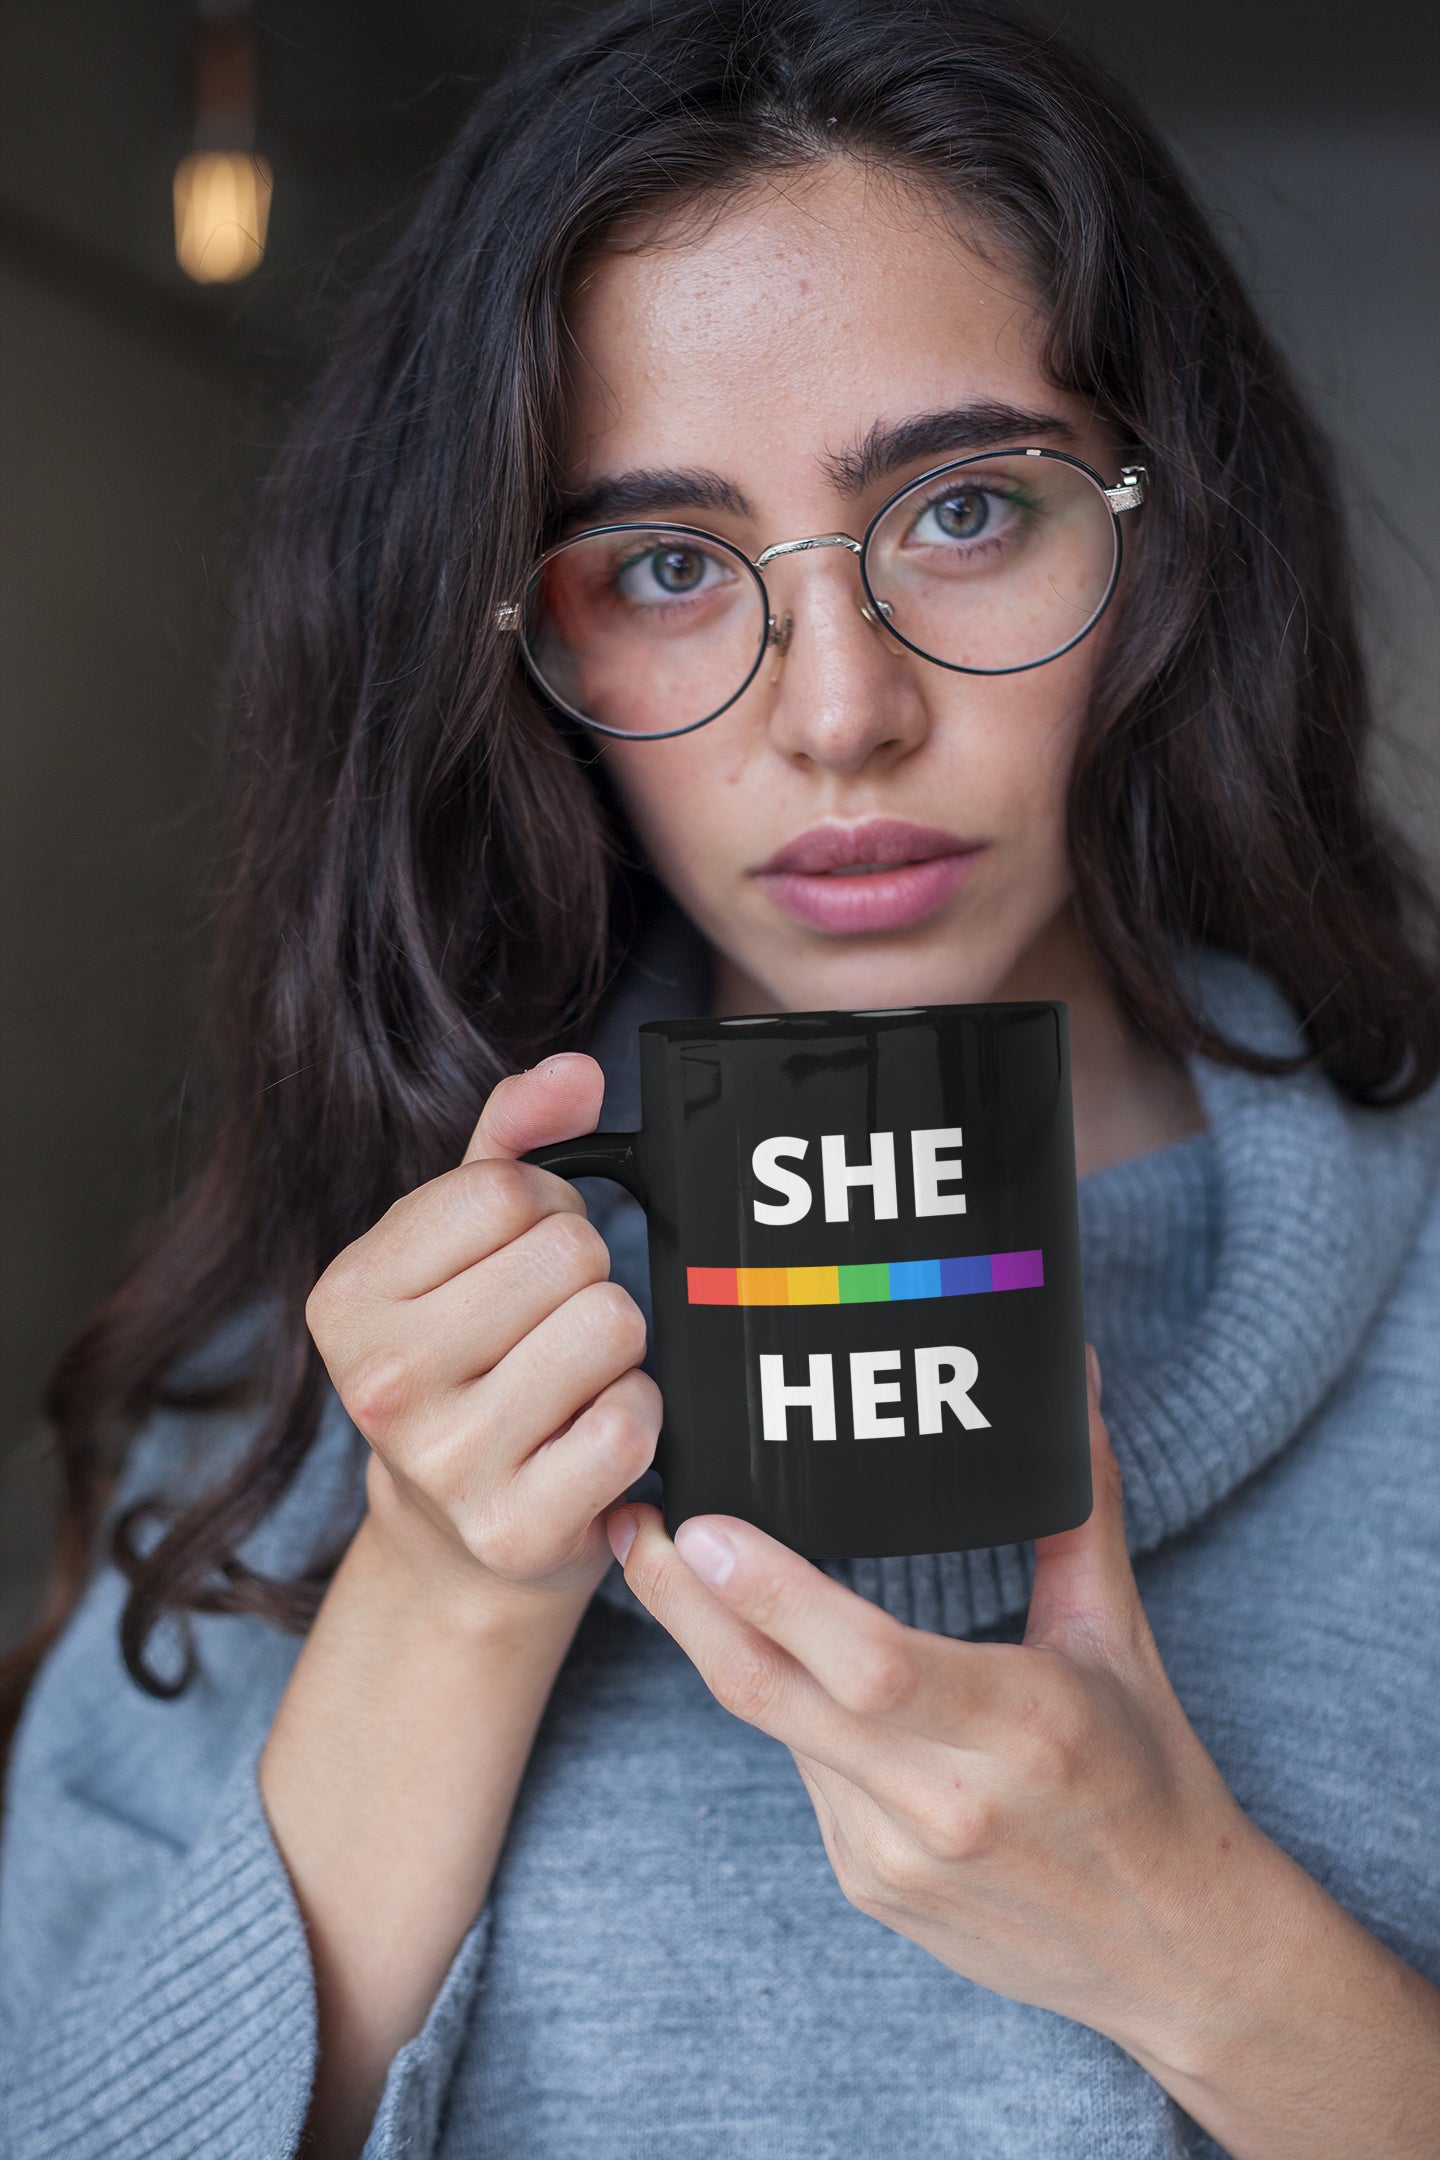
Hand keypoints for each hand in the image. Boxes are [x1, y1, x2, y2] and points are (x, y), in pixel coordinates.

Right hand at [305, 1053, 660, 1612]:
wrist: (456, 1543)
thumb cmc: (467, 1365)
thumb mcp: (459, 1248)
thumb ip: (512, 1143)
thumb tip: (576, 1071)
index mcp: (346, 1296)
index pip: (508, 1189)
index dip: (547, 1211)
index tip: (523, 1263)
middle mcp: (380, 1381)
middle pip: (570, 1254)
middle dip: (585, 1280)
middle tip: (549, 1331)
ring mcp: (445, 1462)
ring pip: (612, 1325)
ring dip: (617, 1349)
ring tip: (570, 1383)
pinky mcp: (516, 1527)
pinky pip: (633, 1420)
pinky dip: (637, 1419)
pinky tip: (587, 1440)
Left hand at [605, 1348, 1265, 2062]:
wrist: (1175, 1959)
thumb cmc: (1152, 1780)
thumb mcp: (1119, 1640)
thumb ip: (1079, 1506)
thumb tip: (1075, 1374)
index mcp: (1023, 1727)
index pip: (871, 1663)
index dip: (775, 1598)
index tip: (702, 1529)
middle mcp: (947, 1801)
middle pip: (778, 1697)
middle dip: (686, 1607)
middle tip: (632, 1523)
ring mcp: (895, 1856)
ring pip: (775, 1730)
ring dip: (717, 1646)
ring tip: (667, 1561)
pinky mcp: (868, 1886)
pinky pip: (801, 1774)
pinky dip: (779, 1705)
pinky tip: (760, 1649)